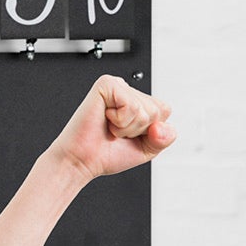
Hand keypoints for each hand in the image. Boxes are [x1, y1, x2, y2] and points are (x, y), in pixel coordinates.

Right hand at [47, 75, 175, 181]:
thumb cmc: (106, 154)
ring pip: (145, 109)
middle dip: (139, 130)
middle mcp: (128, 92)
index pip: (164, 110)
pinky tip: (106, 119)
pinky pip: (131, 106)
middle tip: (117, 133)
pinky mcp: (107, 85)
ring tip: (110, 128)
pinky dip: (120, 121)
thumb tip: (162, 126)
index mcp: (137, 102)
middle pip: (157, 110)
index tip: (129, 136)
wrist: (81, 161)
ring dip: (128, 128)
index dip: (150, 132)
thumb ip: (164, 138)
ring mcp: (118, 86)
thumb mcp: (146, 150)